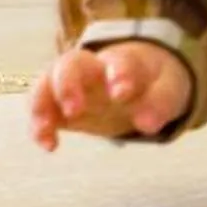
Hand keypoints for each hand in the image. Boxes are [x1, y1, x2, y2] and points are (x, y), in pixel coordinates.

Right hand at [28, 41, 193, 149]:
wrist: (139, 78)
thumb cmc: (153, 82)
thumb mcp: (167, 89)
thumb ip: (160, 104)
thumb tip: (147, 125)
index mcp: (124, 61)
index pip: (120, 62)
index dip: (119, 75)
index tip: (121, 94)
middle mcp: (93, 67)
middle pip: (70, 63)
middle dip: (67, 84)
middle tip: (74, 110)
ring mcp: (73, 83)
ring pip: (47, 82)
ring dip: (42, 104)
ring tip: (46, 129)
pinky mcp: (61, 104)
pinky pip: (42, 108)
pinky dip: (39, 124)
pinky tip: (49, 144)